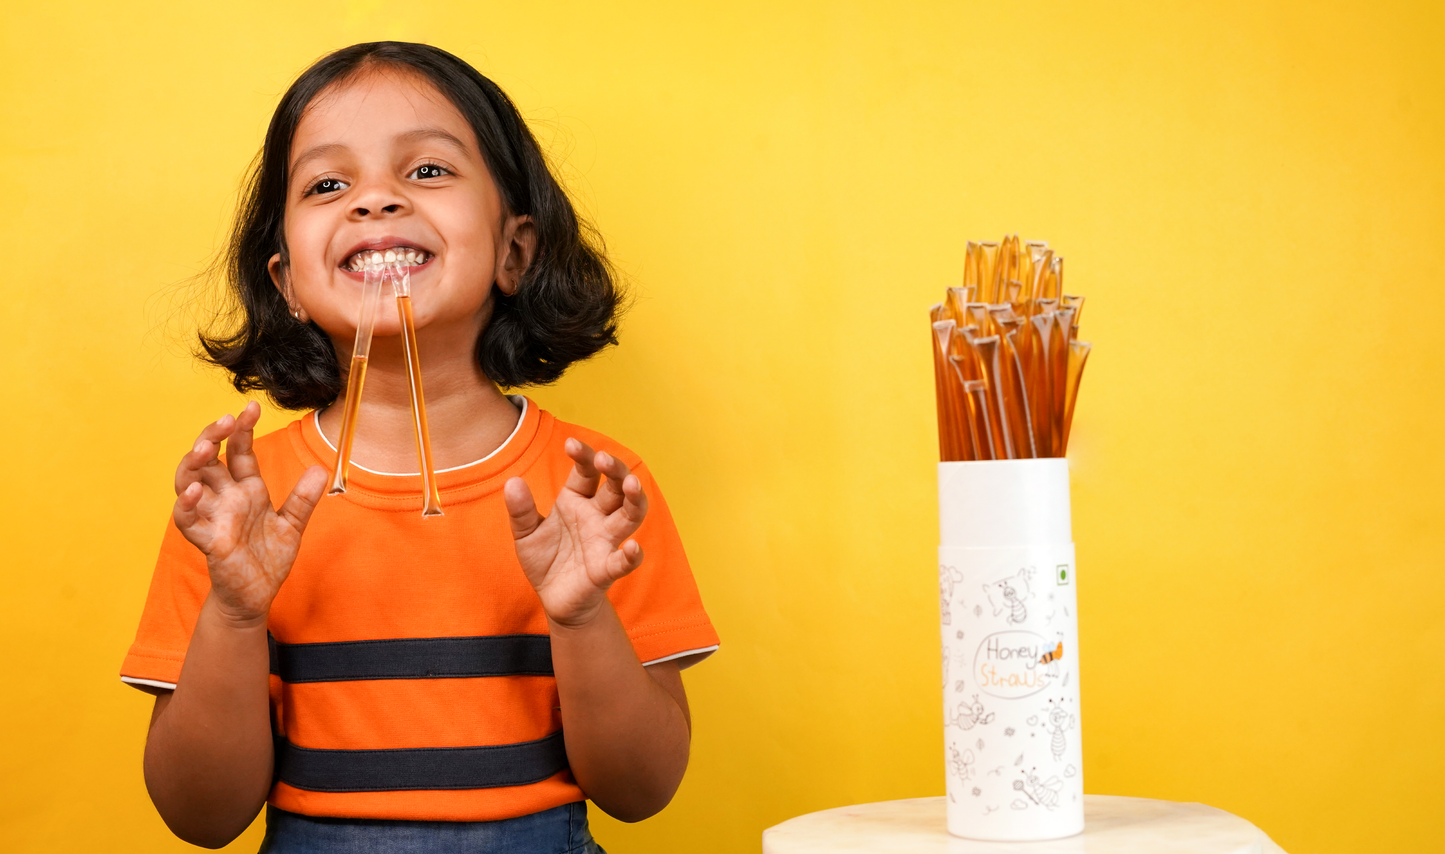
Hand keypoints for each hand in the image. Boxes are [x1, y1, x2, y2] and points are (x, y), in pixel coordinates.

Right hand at [173, 402, 328, 625]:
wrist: (257, 596)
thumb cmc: (267, 559)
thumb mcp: (292, 525)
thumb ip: (303, 498)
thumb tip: (322, 469)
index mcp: (247, 491)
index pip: (240, 452)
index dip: (243, 430)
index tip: (251, 408)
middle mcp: (226, 499)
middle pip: (209, 460)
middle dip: (213, 437)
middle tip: (227, 420)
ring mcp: (213, 518)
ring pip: (189, 483)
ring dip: (194, 463)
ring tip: (206, 447)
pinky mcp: (207, 541)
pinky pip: (188, 520)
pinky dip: (186, 505)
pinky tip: (194, 490)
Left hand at [504, 439, 647, 628]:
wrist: (552, 598)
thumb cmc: (545, 560)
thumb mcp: (525, 533)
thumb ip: (521, 510)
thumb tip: (512, 482)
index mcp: (577, 501)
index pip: (586, 472)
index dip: (583, 456)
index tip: (570, 443)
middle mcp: (597, 517)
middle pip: (615, 487)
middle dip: (615, 470)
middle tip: (604, 458)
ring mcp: (605, 541)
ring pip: (630, 516)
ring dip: (634, 500)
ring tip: (632, 484)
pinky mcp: (606, 569)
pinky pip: (623, 561)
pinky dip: (631, 556)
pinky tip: (633, 548)